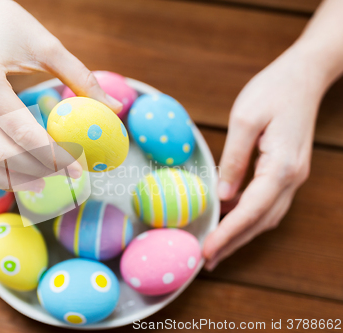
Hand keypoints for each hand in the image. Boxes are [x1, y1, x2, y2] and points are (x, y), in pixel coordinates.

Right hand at [0, 0, 121, 190]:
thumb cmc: (8, 26)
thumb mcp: (47, 46)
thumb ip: (81, 78)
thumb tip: (115, 109)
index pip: (22, 132)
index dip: (53, 156)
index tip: (77, 169)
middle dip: (36, 170)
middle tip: (64, 175)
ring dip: (9, 180)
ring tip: (41, 182)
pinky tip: (13, 177)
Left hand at [202, 44, 328, 269]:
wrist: (305, 75)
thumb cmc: (273, 90)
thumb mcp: (245, 119)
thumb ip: (233, 159)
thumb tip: (223, 194)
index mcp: (280, 166)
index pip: (250, 211)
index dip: (227, 234)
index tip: (206, 251)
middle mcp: (291, 178)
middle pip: (260, 221)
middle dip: (233, 243)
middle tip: (206, 260)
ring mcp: (293, 176)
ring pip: (266, 217)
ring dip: (241, 234)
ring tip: (215, 248)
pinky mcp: (287, 171)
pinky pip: (267, 203)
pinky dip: (248, 217)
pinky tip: (230, 220)